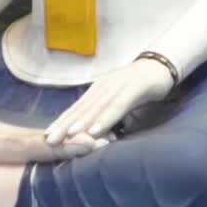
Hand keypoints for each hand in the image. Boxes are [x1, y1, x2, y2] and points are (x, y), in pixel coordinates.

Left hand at [44, 59, 173, 146]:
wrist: (160, 66)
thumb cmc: (137, 87)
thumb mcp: (118, 102)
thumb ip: (106, 116)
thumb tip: (93, 136)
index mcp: (97, 92)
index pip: (76, 109)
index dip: (61, 122)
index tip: (47, 137)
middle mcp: (102, 88)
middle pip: (81, 109)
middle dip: (64, 125)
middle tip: (49, 140)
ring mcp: (117, 87)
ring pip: (96, 108)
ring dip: (81, 122)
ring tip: (68, 135)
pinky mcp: (133, 89)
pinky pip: (117, 106)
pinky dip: (105, 119)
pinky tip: (95, 130)